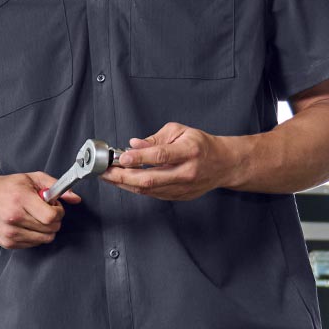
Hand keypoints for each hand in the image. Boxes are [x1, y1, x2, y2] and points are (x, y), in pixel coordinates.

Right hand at [0, 171, 80, 248]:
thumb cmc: (6, 187)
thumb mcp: (31, 178)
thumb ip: (55, 185)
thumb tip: (75, 198)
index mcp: (20, 199)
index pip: (51, 217)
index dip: (58, 212)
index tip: (54, 206)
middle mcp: (14, 217)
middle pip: (50, 229)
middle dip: (53, 220)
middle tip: (43, 210)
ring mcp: (10, 233)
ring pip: (44, 239)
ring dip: (45, 229)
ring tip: (34, 217)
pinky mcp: (8, 243)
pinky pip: (34, 244)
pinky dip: (35, 235)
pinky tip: (26, 224)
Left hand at [103, 122, 233, 200]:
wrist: (223, 164)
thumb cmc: (201, 145)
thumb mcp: (179, 131)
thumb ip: (155, 139)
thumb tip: (133, 145)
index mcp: (189, 151)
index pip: (160, 156)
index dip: (139, 158)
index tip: (121, 158)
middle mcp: (187, 172)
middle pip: (150, 179)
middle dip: (123, 177)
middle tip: (105, 171)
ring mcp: (184, 188)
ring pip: (149, 190)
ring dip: (126, 184)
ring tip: (110, 176)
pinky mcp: (179, 197)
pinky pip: (153, 194)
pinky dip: (137, 188)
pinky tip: (125, 182)